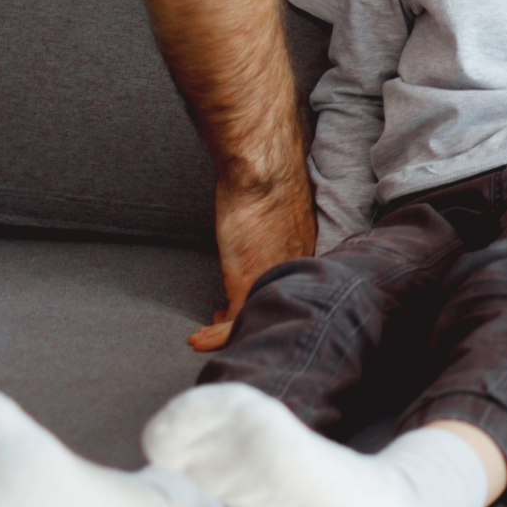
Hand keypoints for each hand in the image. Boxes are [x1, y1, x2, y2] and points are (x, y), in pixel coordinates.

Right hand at [192, 171, 318, 350]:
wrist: (263, 170)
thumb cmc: (269, 179)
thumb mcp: (280, 212)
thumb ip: (278, 228)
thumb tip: (264, 231)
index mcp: (305, 251)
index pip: (291, 289)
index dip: (269, 299)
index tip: (249, 304)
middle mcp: (297, 270)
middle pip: (277, 306)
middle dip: (251, 319)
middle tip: (225, 325)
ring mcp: (274, 276)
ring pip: (255, 316)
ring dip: (229, 332)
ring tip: (208, 336)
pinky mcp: (249, 280)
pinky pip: (234, 320)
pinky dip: (215, 335)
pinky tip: (200, 336)